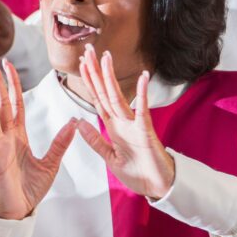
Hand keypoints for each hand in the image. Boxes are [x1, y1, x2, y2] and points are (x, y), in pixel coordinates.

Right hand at [0, 55, 75, 219]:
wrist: (20, 211)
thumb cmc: (30, 189)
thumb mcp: (51, 164)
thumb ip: (60, 143)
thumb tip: (75, 122)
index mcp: (18, 135)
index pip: (15, 103)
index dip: (12, 83)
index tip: (8, 64)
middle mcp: (5, 136)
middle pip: (0, 102)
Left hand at [75, 44, 174, 198]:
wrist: (157, 187)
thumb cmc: (137, 172)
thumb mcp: (109, 157)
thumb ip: (95, 141)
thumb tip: (78, 123)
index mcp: (113, 126)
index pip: (97, 98)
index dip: (89, 81)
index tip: (81, 62)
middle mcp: (122, 121)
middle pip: (105, 91)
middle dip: (95, 71)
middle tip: (88, 49)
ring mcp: (133, 123)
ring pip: (118, 96)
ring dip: (110, 77)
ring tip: (105, 57)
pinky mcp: (146, 130)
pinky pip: (143, 110)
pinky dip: (142, 94)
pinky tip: (144, 77)